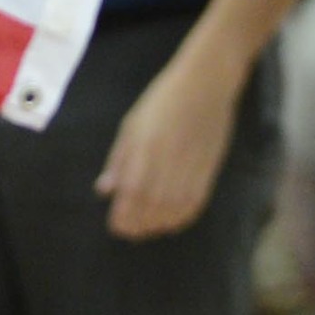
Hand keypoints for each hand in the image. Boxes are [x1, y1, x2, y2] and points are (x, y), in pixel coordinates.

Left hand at [99, 48, 240, 237]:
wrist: (206, 83)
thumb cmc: (163, 100)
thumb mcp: (132, 124)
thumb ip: (119, 159)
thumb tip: (105, 190)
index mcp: (146, 146)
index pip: (132, 193)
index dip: (123, 215)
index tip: (115, 224)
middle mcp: (168, 158)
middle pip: (152, 206)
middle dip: (138, 225)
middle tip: (129, 231)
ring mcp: (191, 164)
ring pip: (174, 209)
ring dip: (158, 225)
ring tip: (147, 228)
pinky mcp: (209, 167)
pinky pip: (195, 202)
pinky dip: (181, 218)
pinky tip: (170, 220)